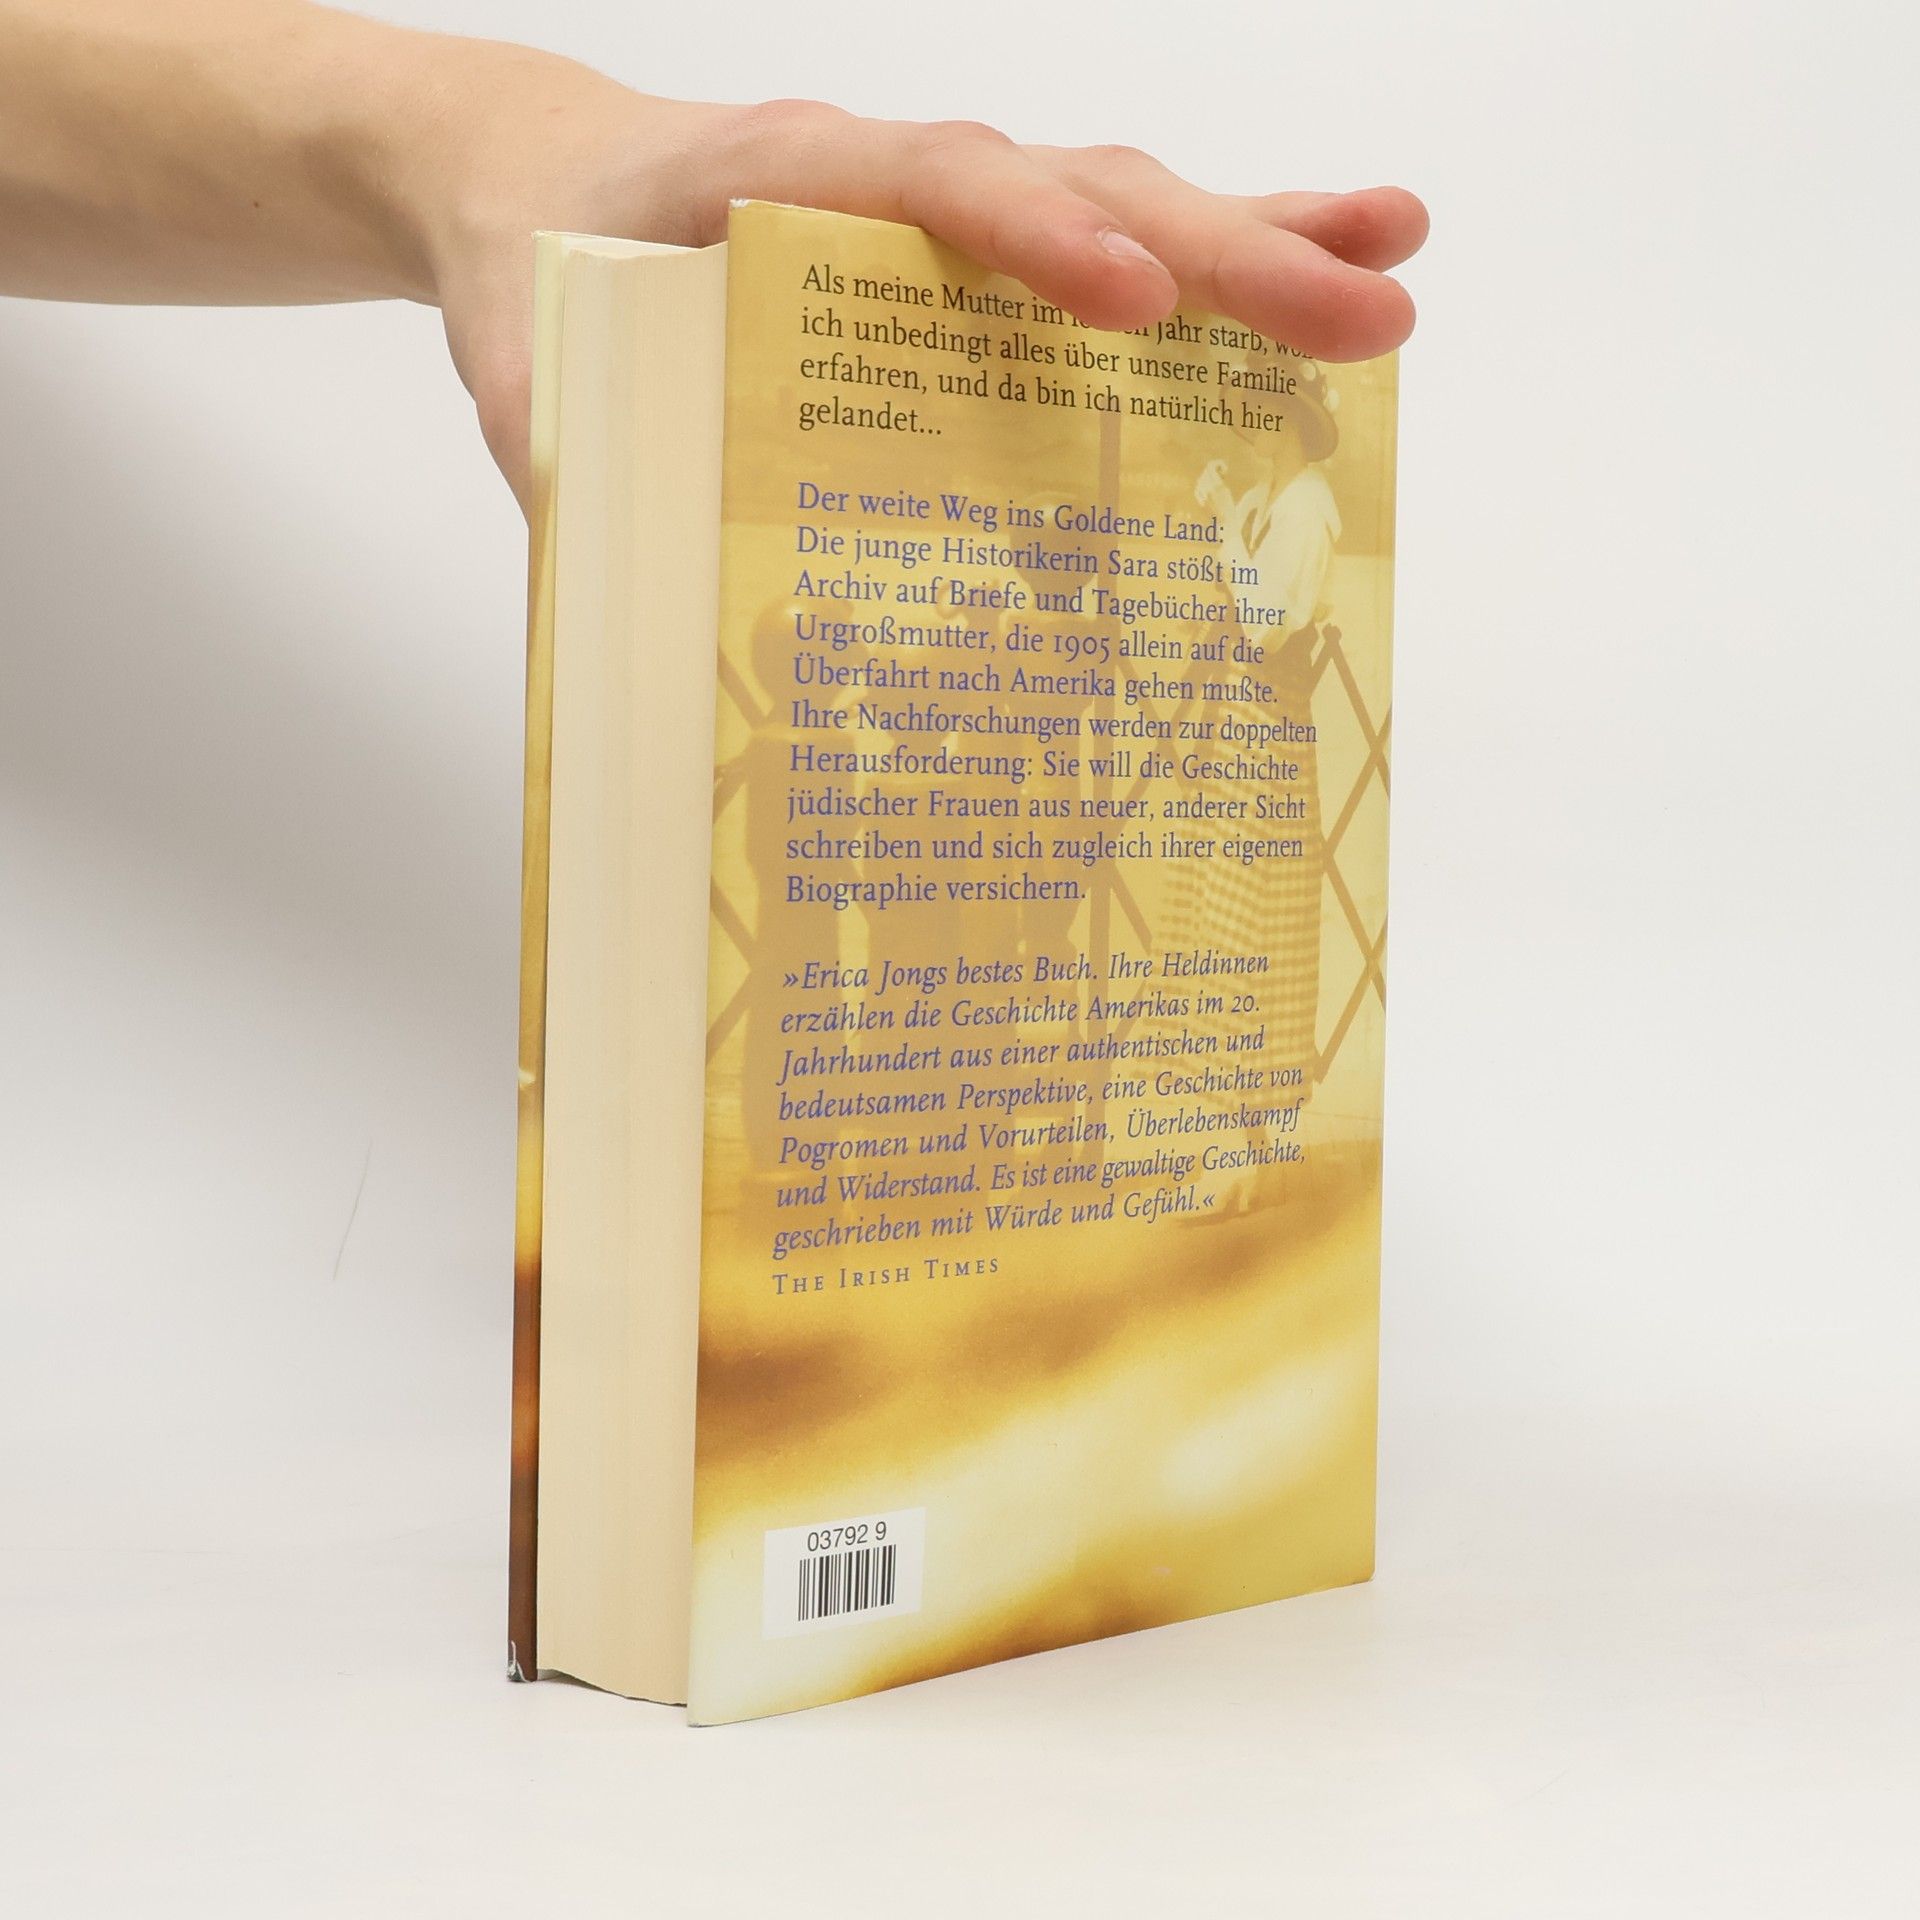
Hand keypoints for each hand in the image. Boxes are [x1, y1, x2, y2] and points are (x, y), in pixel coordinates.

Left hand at [406, 45, 1426, 507]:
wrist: (527, 180)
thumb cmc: (536, 255)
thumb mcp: (522, 352)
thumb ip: (555, 437)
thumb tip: (615, 555)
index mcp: (777, 179)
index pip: (933, 189)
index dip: (1040, 238)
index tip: (1137, 300)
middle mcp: (884, 176)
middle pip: (1077, 189)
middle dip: (1224, 251)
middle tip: (1363, 313)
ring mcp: (941, 209)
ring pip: (1120, 200)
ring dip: (1260, 238)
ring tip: (1392, 273)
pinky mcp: (966, 252)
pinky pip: (1105, 241)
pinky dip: (1214, 253)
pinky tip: (1326, 258)